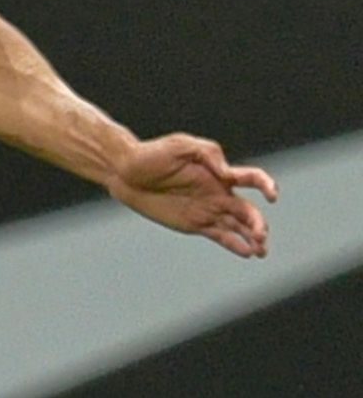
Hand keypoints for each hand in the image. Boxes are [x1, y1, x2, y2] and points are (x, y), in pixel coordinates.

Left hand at [107, 133, 277, 257]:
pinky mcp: (195, 224)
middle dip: (258, 224)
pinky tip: (246, 252)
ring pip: (239, 227)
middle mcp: (218, 193)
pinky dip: (236, 245)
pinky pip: (221, 236)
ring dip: (253, 238)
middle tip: (261, 235)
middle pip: (248, 211)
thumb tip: (227, 172)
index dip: (266, 185)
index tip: (272, 196)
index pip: (251, 178)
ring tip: (260, 250)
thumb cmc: (152, 154)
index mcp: (218, 173)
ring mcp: (207, 210)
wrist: (125, 172)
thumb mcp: (180, 145)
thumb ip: (208, 153)